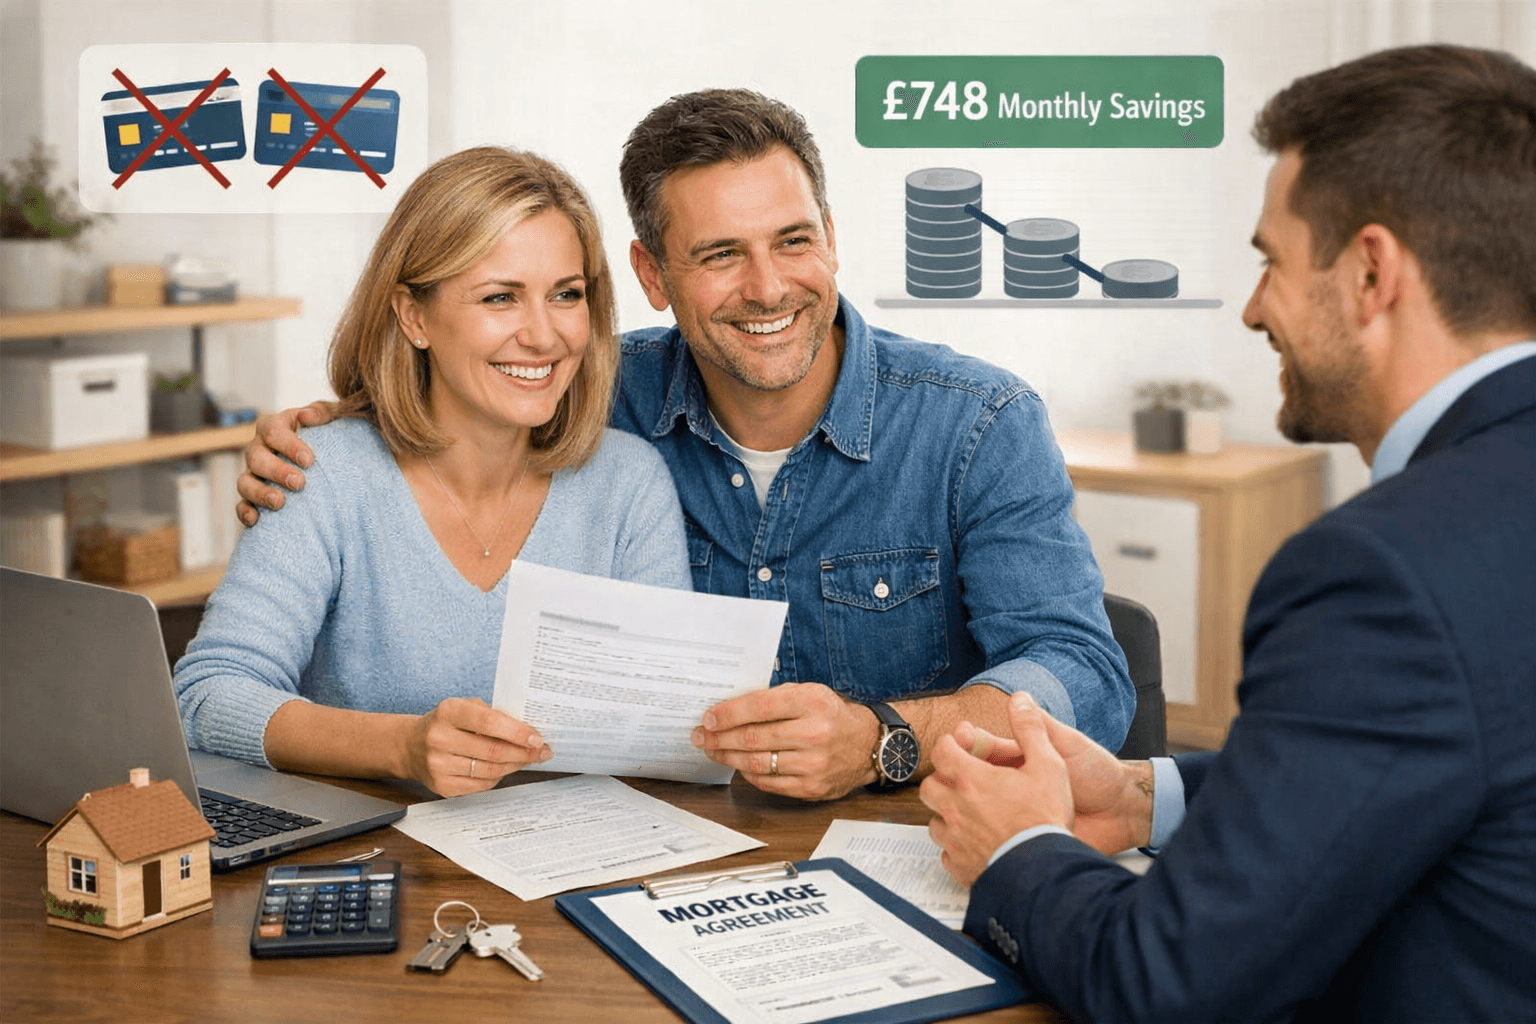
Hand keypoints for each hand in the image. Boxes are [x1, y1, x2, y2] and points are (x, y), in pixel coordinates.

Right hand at [235, 402, 333, 526]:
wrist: (321, 457)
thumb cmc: (323, 434)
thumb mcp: (327, 418)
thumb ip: (322, 412)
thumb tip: (308, 415)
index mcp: (273, 426)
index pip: (273, 431)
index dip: (289, 445)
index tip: (309, 460)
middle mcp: (258, 448)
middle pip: (256, 458)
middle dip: (276, 471)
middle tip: (299, 483)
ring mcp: (252, 473)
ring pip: (244, 482)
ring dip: (260, 493)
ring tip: (280, 502)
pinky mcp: (251, 495)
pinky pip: (241, 505)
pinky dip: (245, 512)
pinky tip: (256, 520)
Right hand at [398, 697, 551, 796]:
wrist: (410, 746)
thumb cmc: (447, 723)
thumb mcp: (465, 707)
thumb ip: (493, 714)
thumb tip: (528, 732)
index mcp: (448, 712)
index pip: (489, 722)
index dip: (517, 732)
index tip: (537, 738)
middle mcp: (439, 738)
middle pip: (492, 751)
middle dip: (524, 753)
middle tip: (542, 751)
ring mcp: (438, 765)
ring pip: (490, 771)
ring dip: (515, 766)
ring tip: (529, 759)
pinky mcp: (442, 786)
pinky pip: (481, 785)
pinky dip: (499, 776)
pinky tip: (506, 768)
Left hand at [691, 682, 879, 800]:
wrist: (869, 745)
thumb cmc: (832, 715)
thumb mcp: (810, 694)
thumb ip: (775, 699)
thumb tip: (730, 709)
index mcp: (812, 702)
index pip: (759, 707)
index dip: (728, 714)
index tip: (708, 718)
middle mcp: (814, 733)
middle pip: (754, 737)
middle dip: (720, 737)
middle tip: (701, 737)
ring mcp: (814, 764)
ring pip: (758, 763)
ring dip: (729, 757)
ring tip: (714, 751)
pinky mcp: (812, 787)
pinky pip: (769, 782)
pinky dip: (749, 774)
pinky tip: (738, 765)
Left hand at [921, 692, 1073, 885]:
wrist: (1043, 871)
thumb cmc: (1045, 819)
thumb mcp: (1048, 764)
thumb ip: (1031, 729)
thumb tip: (1020, 700)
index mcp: (971, 779)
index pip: (943, 751)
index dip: (951, 745)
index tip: (962, 747)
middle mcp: (955, 808)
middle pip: (930, 786)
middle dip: (942, 780)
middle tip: (963, 783)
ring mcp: (955, 839)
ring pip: (934, 822)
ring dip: (947, 815)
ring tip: (970, 815)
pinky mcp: (961, 866)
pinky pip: (947, 852)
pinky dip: (956, 846)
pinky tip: (975, 844)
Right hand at [953, 710, 1152, 855]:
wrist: (1121, 813)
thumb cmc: (1097, 774)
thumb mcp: (1067, 744)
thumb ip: (1039, 725)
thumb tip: (1018, 696)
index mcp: (1016, 758)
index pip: (979, 747)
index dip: (965, 742)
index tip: (961, 738)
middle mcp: (1008, 785)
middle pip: (967, 777)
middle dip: (954, 773)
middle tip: (952, 773)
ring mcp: (1011, 813)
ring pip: (971, 809)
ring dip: (960, 805)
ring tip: (958, 803)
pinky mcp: (1018, 838)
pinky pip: (987, 839)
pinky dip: (974, 835)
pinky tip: (972, 833)